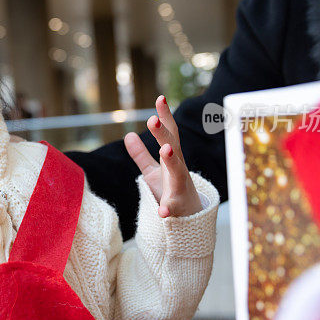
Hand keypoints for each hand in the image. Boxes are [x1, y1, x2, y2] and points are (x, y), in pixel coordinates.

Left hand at [124, 95, 201, 217]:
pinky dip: (167, 209)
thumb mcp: (153, 172)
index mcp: (172, 159)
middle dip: (164, 134)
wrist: (190, 221)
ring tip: (164, 149)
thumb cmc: (172, 191)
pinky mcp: (177, 208)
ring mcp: (179, 188)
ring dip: (171, 160)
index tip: (160, 97)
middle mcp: (178, 170)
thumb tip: (128, 135)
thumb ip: (141, 155)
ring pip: (177, 172)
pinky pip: (172, 207)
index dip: (165, 117)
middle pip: (172, 147)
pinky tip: (162, 211)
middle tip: (153, 119)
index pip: (170, 134)